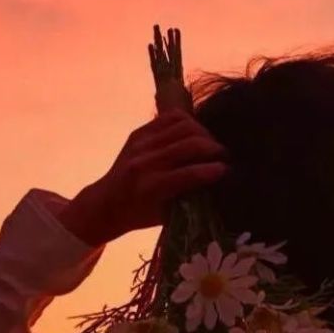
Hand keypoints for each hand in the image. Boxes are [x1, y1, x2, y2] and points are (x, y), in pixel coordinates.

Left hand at [56, 109, 229, 244]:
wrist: (106, 202)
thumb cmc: (140, 214)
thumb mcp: (166, 216)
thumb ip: (191, 199)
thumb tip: (221, 183)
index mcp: (150, 187)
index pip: (189, 173)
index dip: (214, 170)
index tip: (227, 170)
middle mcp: (144, 162)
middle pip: (190, 144)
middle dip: (214, 148)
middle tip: (225, 156)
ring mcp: (140, 143)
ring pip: (184, 125)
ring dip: (205, 134)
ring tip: (212, 145)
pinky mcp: (139, 132)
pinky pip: (171, 117)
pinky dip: (189, 122)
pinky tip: (197, 134)